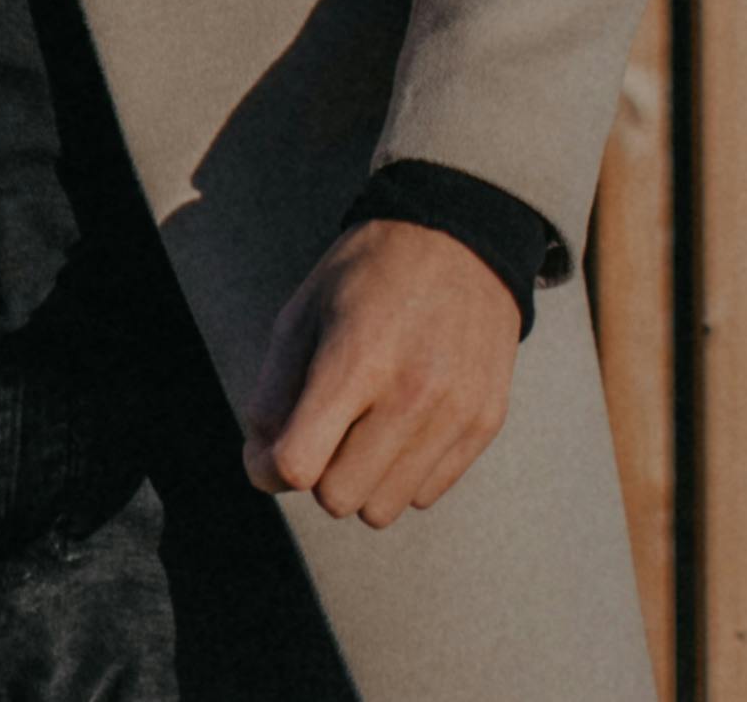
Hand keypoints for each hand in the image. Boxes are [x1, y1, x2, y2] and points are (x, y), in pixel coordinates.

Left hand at [241, 218, 518, 525]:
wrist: (460, 237)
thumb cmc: (369, 272)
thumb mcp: (304, 311)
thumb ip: (274, 391)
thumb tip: (262, 464)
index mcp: (357, 358)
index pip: (299, 465)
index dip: (270, 467)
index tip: (268, 451)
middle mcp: (412, 394)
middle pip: (339, 499)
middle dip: (318, 472)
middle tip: (324, 427)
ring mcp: (454, 413)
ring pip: (383, 509)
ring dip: (361, 479)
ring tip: (365, 425)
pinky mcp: (484, 424)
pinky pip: (426, 494)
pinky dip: (403, 473)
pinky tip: (403, 422)